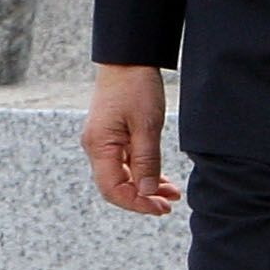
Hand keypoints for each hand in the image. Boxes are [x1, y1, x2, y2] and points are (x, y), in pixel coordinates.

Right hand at [83, 63, 179, 213]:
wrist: (128, 60)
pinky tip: (161, 180)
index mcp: (100, 146)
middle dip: (142, 199)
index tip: (161, 208)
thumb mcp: (147, 125)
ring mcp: (103, 143)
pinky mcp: (112, 137)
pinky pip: (126, 163)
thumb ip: (146, 161)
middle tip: (169, 205)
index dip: (136, 203)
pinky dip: (143, 173)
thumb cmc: (136, 88)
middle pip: (116, 186)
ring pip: (122, 176)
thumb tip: (145, 192)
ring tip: (171, 195)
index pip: (113, 189)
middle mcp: (97, 148)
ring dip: (146, 187)